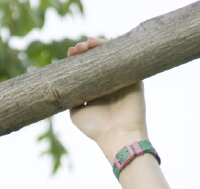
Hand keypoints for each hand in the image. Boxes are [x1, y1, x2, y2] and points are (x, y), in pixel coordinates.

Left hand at [68, 38, 147, 161]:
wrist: (118, 135)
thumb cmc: (96, 128)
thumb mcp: (76, 113)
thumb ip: (71, 98)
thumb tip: (65, 82)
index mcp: (97, 91)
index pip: (88, 68)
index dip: (79, 59)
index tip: (70, 54)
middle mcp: (110, 83)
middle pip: (99, 59)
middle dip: (87, 50)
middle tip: (77, 49)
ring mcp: (122, 79)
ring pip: (112, 55)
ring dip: (100, 45)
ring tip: (87, 43)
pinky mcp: (135, 78)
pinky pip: (128, 58)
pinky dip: (118, 48)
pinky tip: (108, 42)